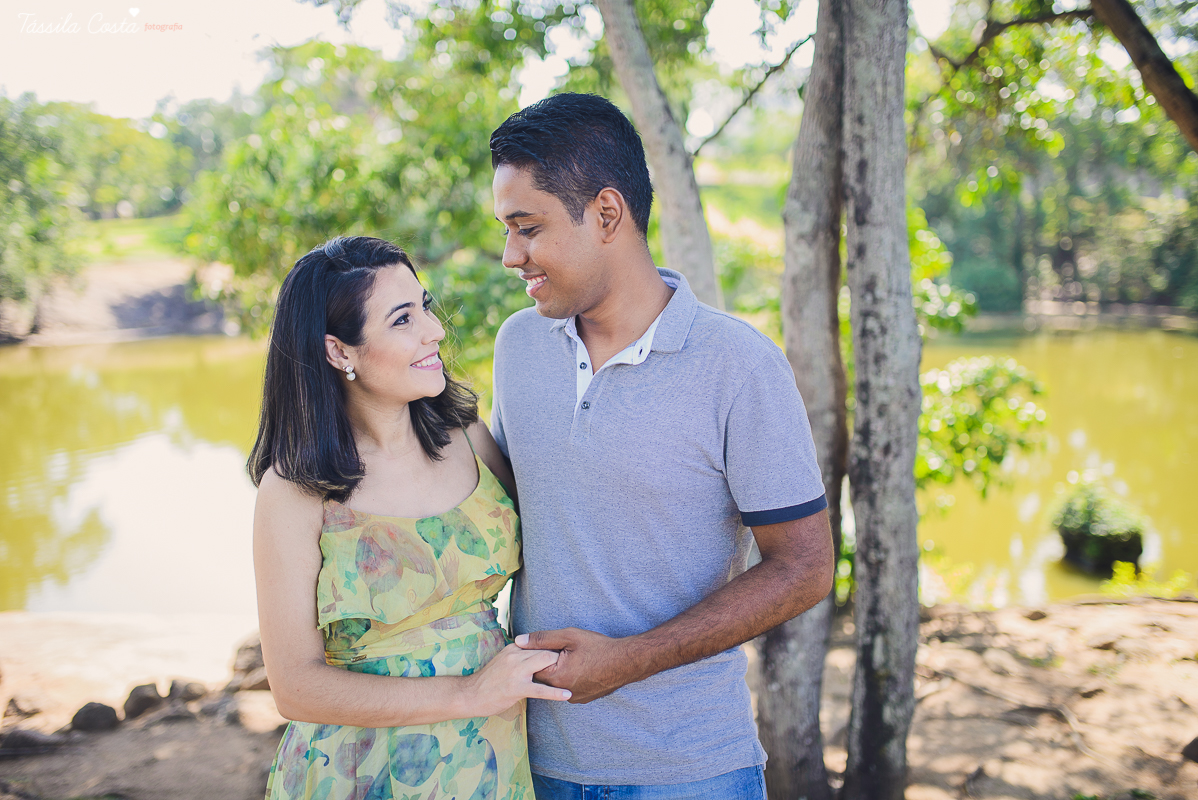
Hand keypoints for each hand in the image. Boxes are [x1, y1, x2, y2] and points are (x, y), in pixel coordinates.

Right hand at [462, 644, 570, 716]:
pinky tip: (567, 695)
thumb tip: (537, 655)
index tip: (571, 652)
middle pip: (545, 650)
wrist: (469, 694)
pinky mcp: (516, 688)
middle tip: (578, 662)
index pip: (539, 643)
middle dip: (563, 655)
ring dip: (562, 669)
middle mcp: (515, 655)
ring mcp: (516, 671)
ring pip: (544, 664)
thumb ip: (520, 657)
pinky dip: (555, 692)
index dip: (556, 648)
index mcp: (514, 648)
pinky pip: (540, 690)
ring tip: (578, 674)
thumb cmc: (488, 681)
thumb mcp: (503, 661)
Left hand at [515, 628, 634, 703]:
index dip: (535, 655)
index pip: (532, 668)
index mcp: (556, 677)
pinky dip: (569, 678)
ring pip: (556, 684)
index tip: (543, 646)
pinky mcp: (583, 699)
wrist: (626, 662)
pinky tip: (580, 667)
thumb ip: (542, 639)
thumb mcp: (568, 637)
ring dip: (558, 672)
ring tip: (572, 658)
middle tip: (559, 651)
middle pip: (543, 677)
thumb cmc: (598, 647)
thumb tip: (519, 641)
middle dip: (546, 664)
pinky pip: (568, 688)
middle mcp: (563, 692)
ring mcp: (574, 697)